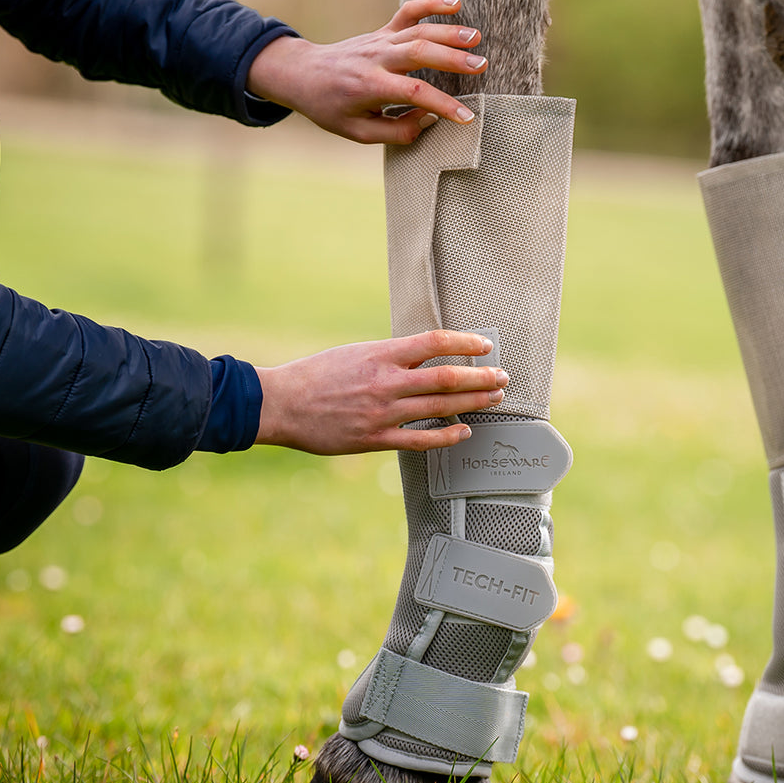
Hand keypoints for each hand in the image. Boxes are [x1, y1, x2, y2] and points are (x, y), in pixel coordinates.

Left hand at [246, 0, 486, 143]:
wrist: (304, 75)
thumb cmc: (332, 109)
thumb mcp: (358, 132)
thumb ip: (396, 130)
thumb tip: (429, 119)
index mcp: (369, 87)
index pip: (413, 93)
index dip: (443, 105)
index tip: (467, 117)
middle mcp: (376, 58)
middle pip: (419, 52)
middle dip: (452, 59)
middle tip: (481, 66)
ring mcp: (380, 40)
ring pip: (418, 30)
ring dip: (449, 32)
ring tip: (477, 39)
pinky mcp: (382, 31)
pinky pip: (408, 12)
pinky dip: (431, 4)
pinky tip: (455, 3)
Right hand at [254, 330, 506, 453]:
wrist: (280, 404)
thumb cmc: (316, 375)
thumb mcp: (355, 352)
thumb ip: (389, 356)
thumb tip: (424, 355)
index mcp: (380, 354)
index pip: (435, 343)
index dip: (466, 342)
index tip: (486, 344)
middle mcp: (386, 382)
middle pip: (447, 377)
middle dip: (480, 378)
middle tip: (503, 377)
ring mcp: (382, 412)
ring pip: (440, 407)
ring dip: (472, 403)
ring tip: (494, 399)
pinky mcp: (375, 439)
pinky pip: (420, 440)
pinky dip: (446, 436)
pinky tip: (464, 431)